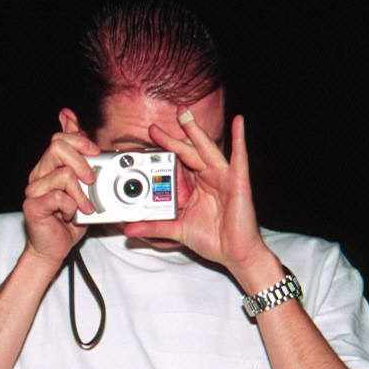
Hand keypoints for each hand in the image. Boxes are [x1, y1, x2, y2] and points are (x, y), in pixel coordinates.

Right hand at [21, 120, 100, 264]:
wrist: (53, 248)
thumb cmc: (68, 220)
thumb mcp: (82, 184)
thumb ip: (78, 154)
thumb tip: (71, 120)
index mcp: (49, 166)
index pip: (60, 138)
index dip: (79, 140)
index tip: (94, 151)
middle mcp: (39, 174)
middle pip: (58, 148)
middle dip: (82, 162)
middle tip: (92, 181)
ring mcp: (34, 189)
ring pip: (63, 174)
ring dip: (81, 194)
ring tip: (84, 207)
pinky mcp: (33, 205)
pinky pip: (59, 197)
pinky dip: (72, 208)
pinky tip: (71, 215)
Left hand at [124, 108, 272, 277]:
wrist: (235, 254)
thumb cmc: (213, 240)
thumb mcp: (177, 231)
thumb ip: (154, 227)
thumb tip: (129, 229)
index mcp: (195, 187)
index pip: (176, 165)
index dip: (162, 155)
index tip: (144, 148)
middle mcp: (208, 178)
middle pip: (187, 152)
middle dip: (172, 138)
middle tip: (154, 127)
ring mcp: (223, 178)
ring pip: (206, 149)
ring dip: (195, 130)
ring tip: (183, 113)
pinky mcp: (238, 181)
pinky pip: (239, 157)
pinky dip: (239, 138)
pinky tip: (238, 121)